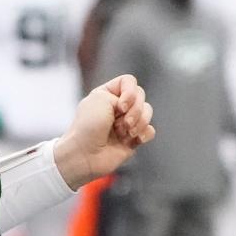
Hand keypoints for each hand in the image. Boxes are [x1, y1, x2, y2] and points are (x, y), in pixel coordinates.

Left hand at [55, 74, 154, 189]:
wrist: (86, 154)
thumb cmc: (88, 126)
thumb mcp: (100, 98)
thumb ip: (124, 94)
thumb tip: (136, 109)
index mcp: (106, 94)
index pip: (129, 81)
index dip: (130, 92)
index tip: (121, 106)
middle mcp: (117, 106)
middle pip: (141, 96)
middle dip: (135, 110)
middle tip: (122, 123)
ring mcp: (126, 122)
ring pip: (148, 113)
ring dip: (138, 123)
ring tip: (123, 133)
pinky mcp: (133, 138)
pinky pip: (150, 130)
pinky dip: (143, 134)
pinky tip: (132, 140)